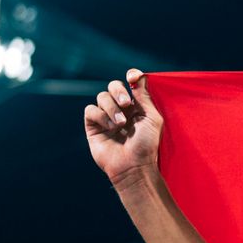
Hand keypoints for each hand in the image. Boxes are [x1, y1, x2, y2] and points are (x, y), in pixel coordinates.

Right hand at [84, 69, 163, 188]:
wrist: (133, 166)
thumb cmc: (146, 145)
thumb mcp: (152, 119)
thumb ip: (144, 97)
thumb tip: (138, 77)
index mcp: (136, 106)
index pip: (131, 83)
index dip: (131, 76)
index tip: (132, 77)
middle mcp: (120, 109)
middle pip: (113, 85)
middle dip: (119, 91)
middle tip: (127, 104)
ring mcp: (106, 117)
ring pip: (101, 96)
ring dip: (112, 108)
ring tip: (121, 124)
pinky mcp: (93, 126)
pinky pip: (91, 110)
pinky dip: (101, 116)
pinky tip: (111, 128)